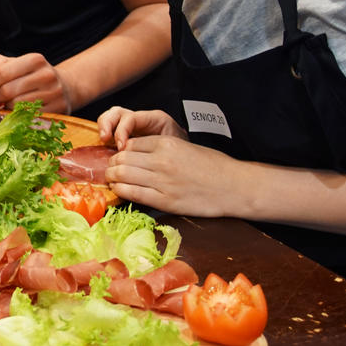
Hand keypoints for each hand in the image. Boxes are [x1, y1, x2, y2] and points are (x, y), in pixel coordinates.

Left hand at [0, 53, 70, 113]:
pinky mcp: (58, 109)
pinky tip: (18, 111)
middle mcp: (47, 75)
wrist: (64, 87)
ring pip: (16, 105)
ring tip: (8, 103)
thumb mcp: (16, 63)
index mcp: (35, 60)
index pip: (3, 72)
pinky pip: (28, 116)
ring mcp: (54, 93)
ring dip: (6, 107)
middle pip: (8, 90)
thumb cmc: (33, 75)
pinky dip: (18, 116)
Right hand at [96, 106, 185, 148]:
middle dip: (108, 124)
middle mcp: (140, 120)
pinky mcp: (126, 136)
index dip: (122, 131)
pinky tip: (105, 145)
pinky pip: (110, 129)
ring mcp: (132, 127)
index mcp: (154, 119)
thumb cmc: (182, 153)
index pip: (131, 118)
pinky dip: (104, 134)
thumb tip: (139, 155)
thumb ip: (159, 148)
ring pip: (111, 117)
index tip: (121, 147)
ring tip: (103, 140)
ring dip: (103, 127)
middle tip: (105, 138)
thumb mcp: (174, 148)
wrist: (187, 158)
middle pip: (117, 112)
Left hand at [105, 134, 243, 217]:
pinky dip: (121, 191)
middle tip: (111, 169)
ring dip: (112, 178)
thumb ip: (160, 148)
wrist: (235, 187)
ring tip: (112, 180)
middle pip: (121, 159)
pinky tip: (120, 190)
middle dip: (112, 165)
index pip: (130, 144)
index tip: (119, 158)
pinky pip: (132, 194)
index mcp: (166, 143)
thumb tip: (134, 153)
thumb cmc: (213, 166)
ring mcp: (162, 181)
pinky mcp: (165, 201)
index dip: (121, 151)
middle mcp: (161, 161)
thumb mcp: (184, 147)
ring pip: (122, 175)